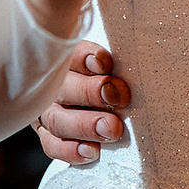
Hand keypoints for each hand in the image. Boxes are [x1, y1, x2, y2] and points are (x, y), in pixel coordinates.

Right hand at [25, 44, 133, 165]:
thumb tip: (140, 37)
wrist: (97, 97)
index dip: (85, 57)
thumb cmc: (112, 73)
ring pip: (57, 119)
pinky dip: (70, 150)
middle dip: (90, 92)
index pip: (69, 52)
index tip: (105, 63)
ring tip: (111, 129)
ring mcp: (47, 110)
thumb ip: (116, 55)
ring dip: (84, 125)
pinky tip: (91, 151)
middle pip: (62, 87)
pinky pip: (53, 145)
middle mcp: (52, 84)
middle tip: (117, 98)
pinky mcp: (49, 135)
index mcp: (66, 57)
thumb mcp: (111, 58)